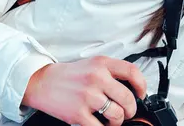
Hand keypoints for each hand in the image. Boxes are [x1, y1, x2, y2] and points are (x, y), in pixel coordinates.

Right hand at [22, 56, 146, 125]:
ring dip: (118, 121)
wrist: (41, 82)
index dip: (142, 86)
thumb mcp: (92, 64)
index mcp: (102, 64)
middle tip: (127, 112)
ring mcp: (88, 96)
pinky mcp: (78, 113)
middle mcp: (97, 78)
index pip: (132, 72)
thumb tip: (132, 87)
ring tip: (112, 119)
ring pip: (117, 115)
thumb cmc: (69, 75)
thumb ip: (111, 72)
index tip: (141, 94)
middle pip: (127, 98)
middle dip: (131, 109)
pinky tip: (100, 124)